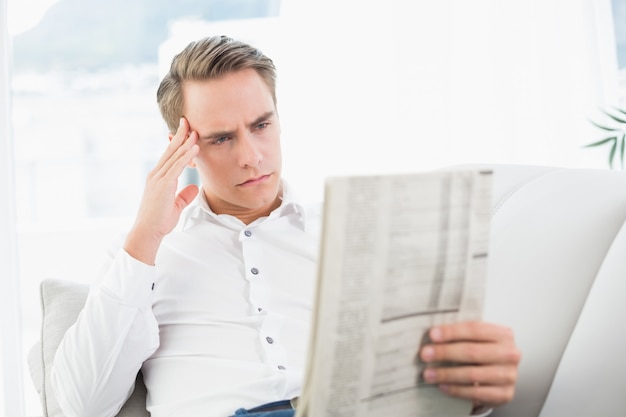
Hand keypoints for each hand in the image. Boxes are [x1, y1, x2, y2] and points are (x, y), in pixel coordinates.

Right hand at [124, 117, 199, 264]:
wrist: (147, 232)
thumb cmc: (159, 221)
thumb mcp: (176, 206)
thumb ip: (185, 195)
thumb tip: (194, 187)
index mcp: (158, 177)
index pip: (169, 156)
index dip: (178, 143)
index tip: (186, 131)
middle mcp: (156, 174)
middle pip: (170, 150)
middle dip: (180, 135)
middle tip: (187, 121)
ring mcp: (158, 178)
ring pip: (174, 156)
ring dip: (186, 143)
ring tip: (195, 130)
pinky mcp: (163, 185)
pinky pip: (177, 167)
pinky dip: (186, 156)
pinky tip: (195, 148)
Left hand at [419, 321, 520, 410]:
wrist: (500, 376)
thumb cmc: (483, 353)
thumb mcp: (477, 339)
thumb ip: (460, 334)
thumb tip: (432, 334)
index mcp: (503, 334)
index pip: (475, 329)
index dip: (452, 332)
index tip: (432, 335)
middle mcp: (510, 354)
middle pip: (472, 352)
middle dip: (445, 353)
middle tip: (425, 354)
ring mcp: (509, 375)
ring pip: (472, 374)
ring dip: (446, 374)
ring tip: (428, 373)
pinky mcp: (504, 394)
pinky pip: (476, 393)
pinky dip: (456, 390)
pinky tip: (442, 386)